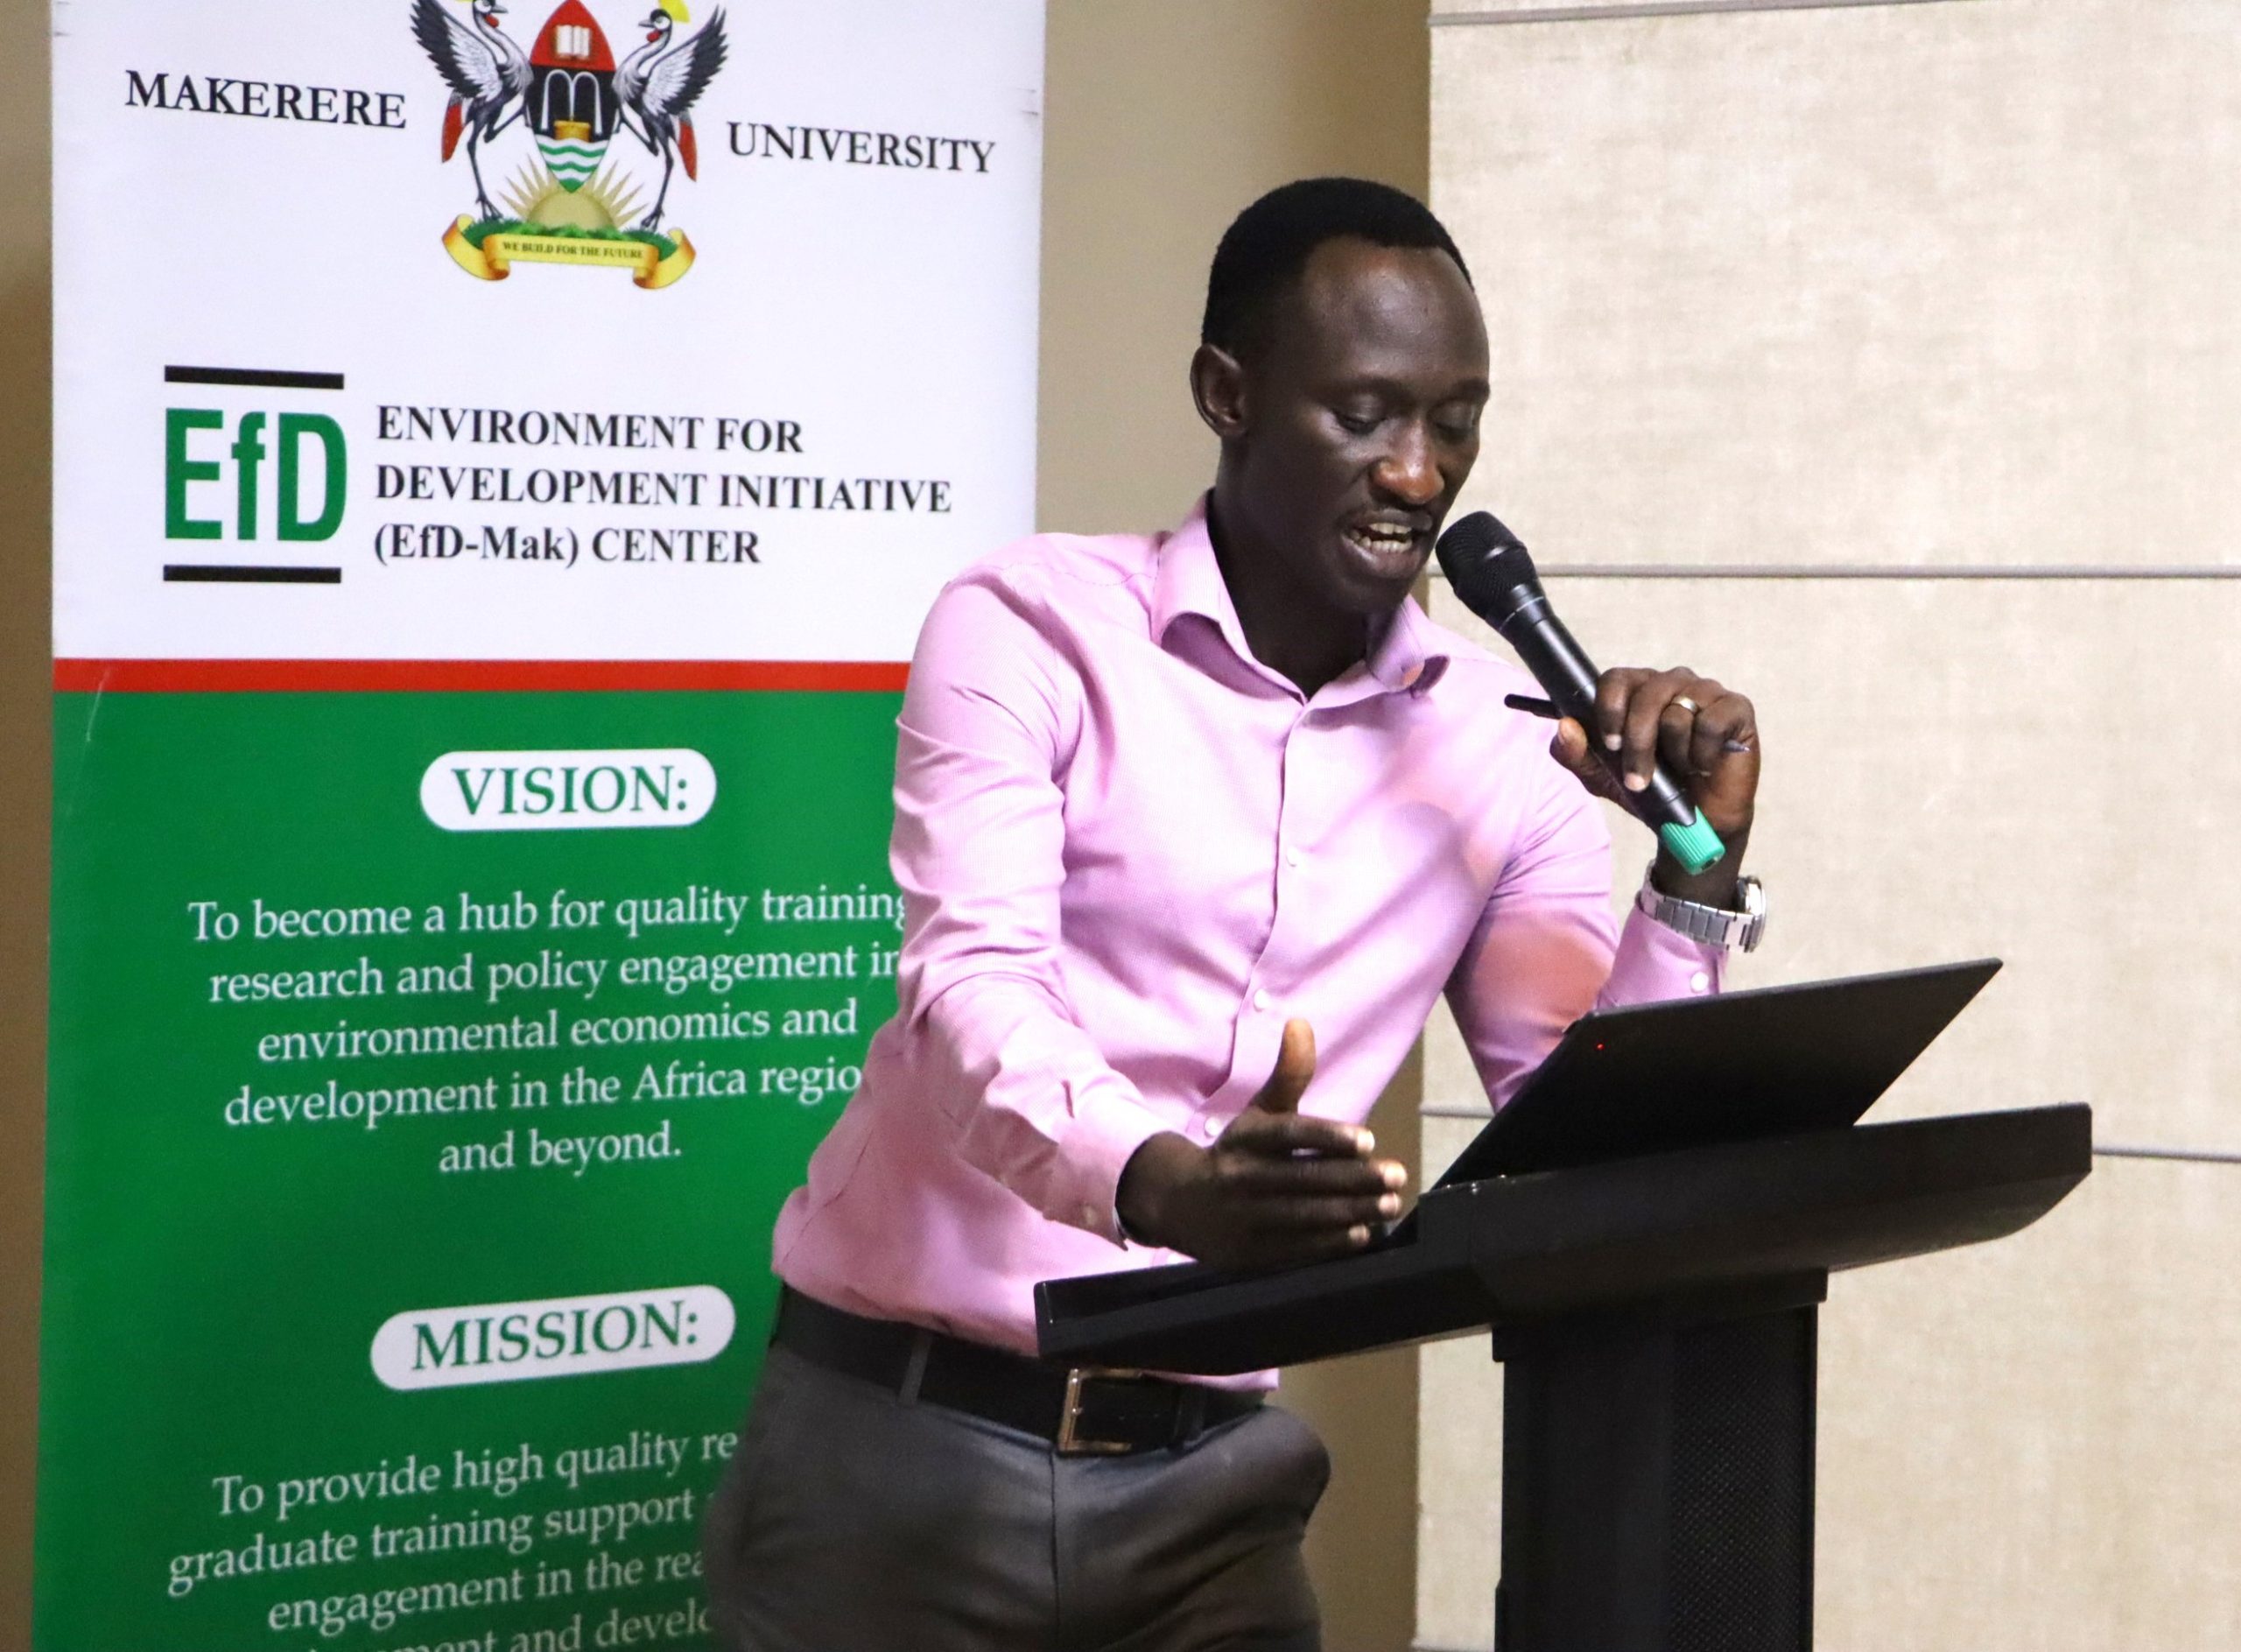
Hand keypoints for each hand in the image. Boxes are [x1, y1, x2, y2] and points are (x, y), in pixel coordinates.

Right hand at [1113, 1019, 1407, 1269]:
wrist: (1179, 1204)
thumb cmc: (1236, 1153)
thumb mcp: (1258, 1113)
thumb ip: (1287, 1075)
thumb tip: (1301, 1023)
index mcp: (1245, 1138)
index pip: (1288, 1134)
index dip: (1328, 1137)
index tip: (1368, 1140)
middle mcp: (1241, 1177)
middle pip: (1303, 1178)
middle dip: (1354, 1179)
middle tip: (1396, 1175)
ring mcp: (1244, 1219)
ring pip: (1304, 1216)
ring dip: (1352, 1211)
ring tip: (1390, 1205)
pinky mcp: (1250, 1254)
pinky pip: (1296, 1249)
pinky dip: (1331, 1242)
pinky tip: (1362, 1233)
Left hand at [1548, 667, 1759, 905]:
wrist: (1697, 821)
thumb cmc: (1653, 790)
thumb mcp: (1603, 778)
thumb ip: (1576, 754)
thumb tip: (1564, 726)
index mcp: (1638, 690)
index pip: (1616, 678)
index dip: (1609, 709)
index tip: (1610, 744)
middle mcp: (1672, 682)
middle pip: (1646, 696)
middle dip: (1638, 744)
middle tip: (1638, 779)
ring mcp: (1706, 691)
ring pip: (1677, 713)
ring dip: (1673, 754)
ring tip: (1679, 769)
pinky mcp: (1736, 707)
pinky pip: (1710, 723)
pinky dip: (1701, 754)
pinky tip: (1704, 765)